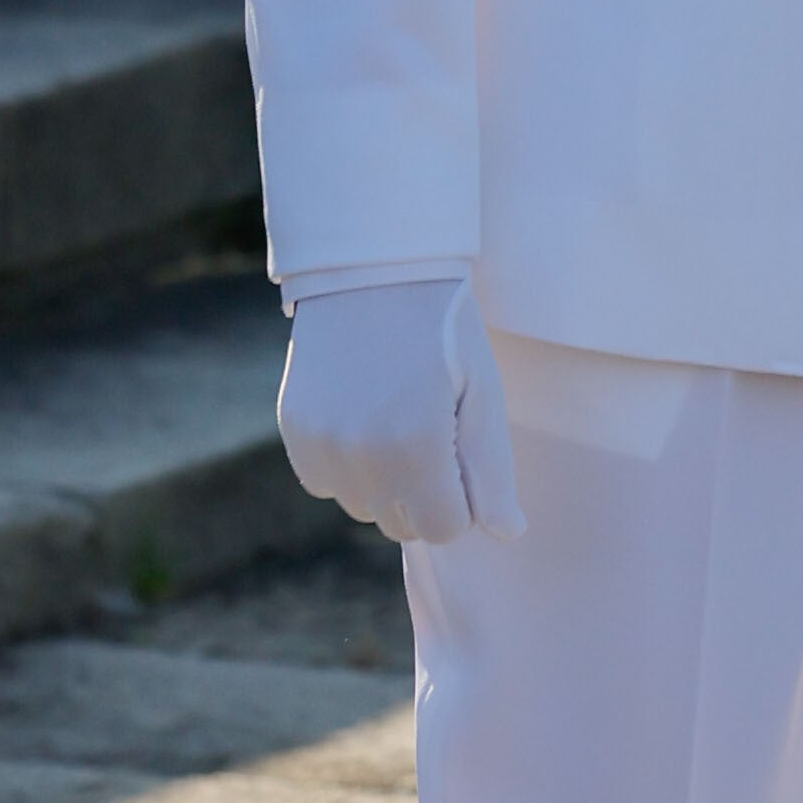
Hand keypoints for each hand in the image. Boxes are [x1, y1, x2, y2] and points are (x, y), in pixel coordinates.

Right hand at [277, 273, 519, 543]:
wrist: (374, 270)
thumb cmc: (443, 330)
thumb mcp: (483, 392)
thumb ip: (492, 471)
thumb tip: (507, 533)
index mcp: (418, 447)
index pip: (445, 530)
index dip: (462, 500)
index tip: (462, 456)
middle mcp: (362, 455)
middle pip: (402, 525)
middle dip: (424, 494)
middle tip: (432, 429)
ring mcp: (322, 444)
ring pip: (362, 507)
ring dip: (384, 482)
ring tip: (397, 418)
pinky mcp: (295, 430)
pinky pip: (325, 482)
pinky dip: (347, 465)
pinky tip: (363, 415)